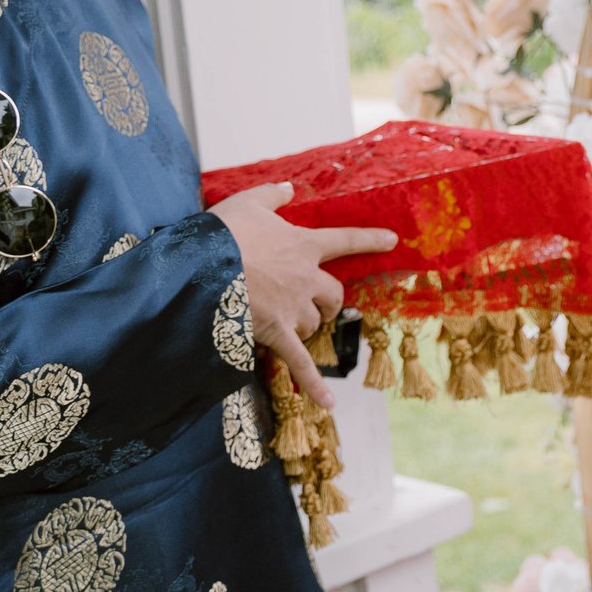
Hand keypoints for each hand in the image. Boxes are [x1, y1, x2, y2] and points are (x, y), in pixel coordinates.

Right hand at [210, 182, 396, 409]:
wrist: (199, 267)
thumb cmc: (223, 232)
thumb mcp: (247, 202)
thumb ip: (271, 195)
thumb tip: (288, 187)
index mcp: (303, 245)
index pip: (344, 240)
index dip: (369, 240)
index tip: (392, 241)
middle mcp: (306, 278)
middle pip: (333, 294)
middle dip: (328, 301)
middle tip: (315, 304)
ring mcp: (294, 308)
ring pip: (312, 324)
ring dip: (304, 326)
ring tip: (283, 326)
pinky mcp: (277, 334)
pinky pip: (300, 364)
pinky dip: (314, 385)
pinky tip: (328, 404)